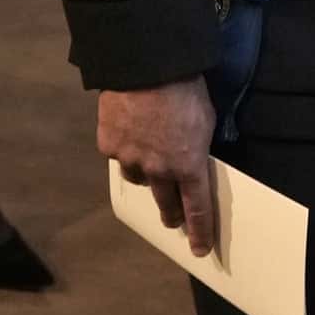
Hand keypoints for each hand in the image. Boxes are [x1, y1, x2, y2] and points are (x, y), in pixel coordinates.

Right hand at [100, 78, 219, 255]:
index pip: (197, 208)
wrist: (146, 65)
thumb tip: (195, 156)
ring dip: (146, 174)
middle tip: (172, 219)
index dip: (200, 230)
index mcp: (189, 165)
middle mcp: (159, 169)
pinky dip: (124, 148)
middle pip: (165, 204)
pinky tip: (129, 133)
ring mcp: (131, 158)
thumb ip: (199, 145)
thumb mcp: (206, 119)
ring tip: (148, 159)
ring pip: (138, 178)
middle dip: (171, 214)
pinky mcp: (109, 144)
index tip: (199, 248)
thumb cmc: (184, 88)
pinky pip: (118, 153)